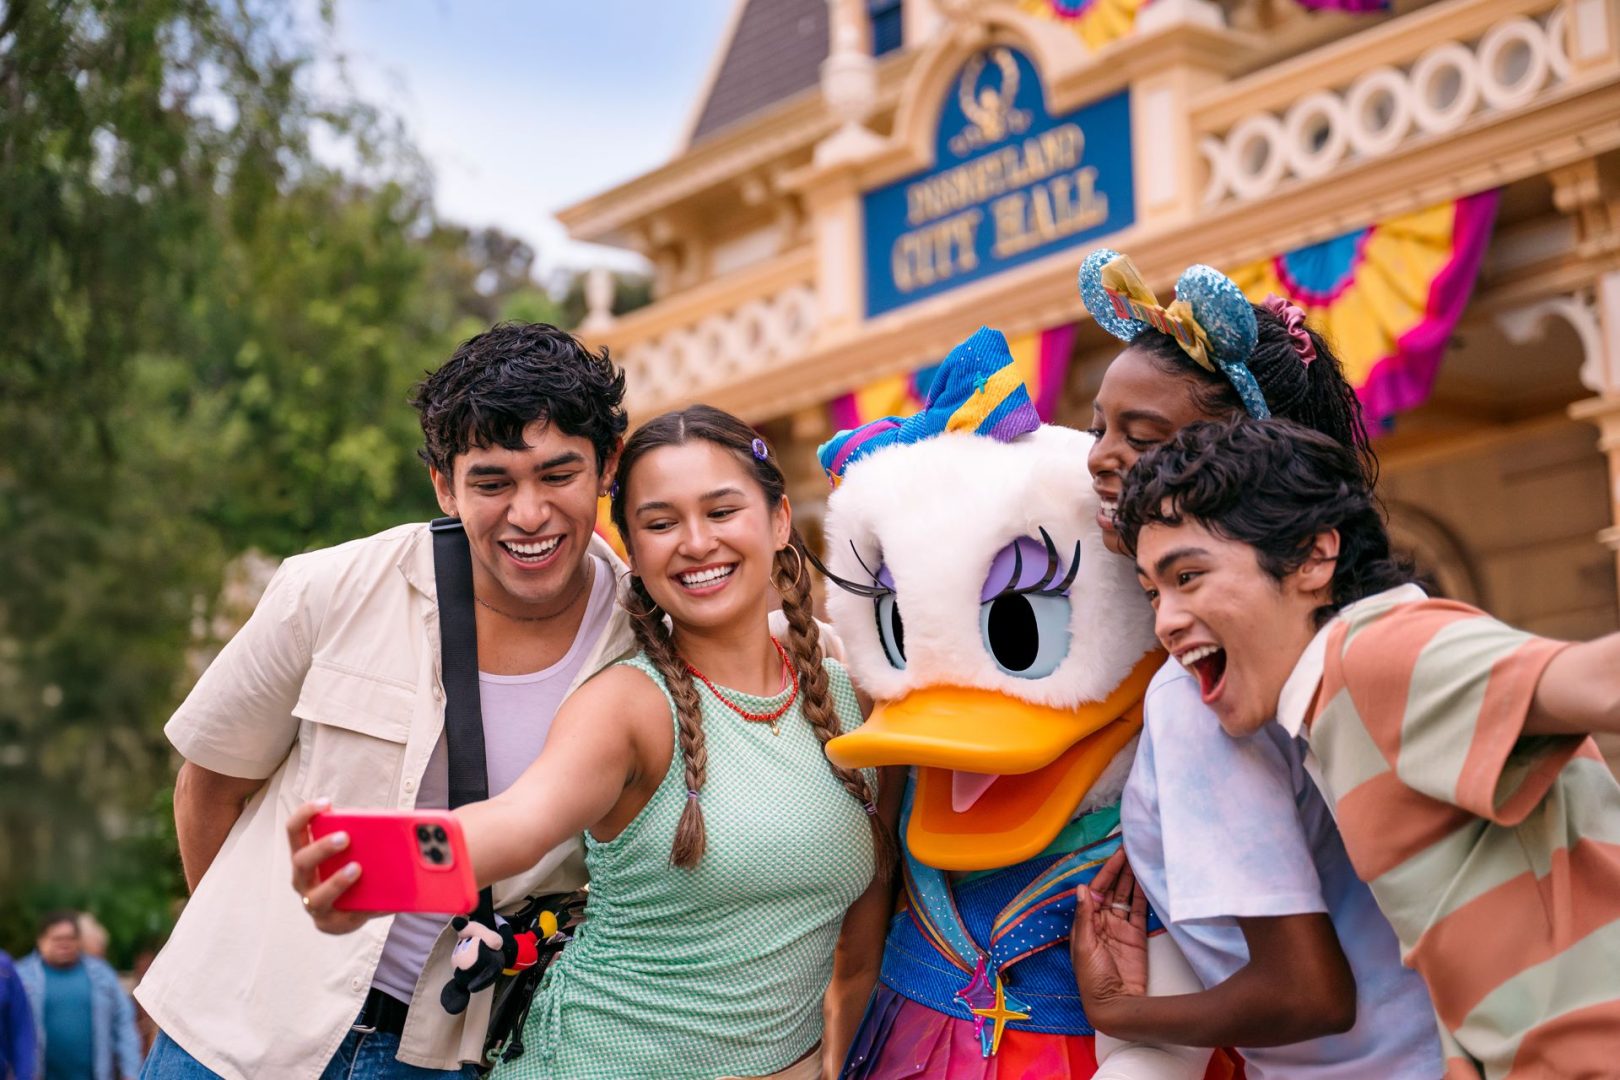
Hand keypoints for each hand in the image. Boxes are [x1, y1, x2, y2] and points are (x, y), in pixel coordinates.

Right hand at [286, 799, 372, 934]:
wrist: (356, 906)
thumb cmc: (353, 869)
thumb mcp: (354, 850)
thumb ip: (363, 836)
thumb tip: (398, 822)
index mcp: (304, 855)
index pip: (294, 830)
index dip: (305, 814)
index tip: (325, 803)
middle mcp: (302, 879)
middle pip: (302, 861)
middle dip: (322, 848)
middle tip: (345, 837)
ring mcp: (313, 904)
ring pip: (318, 895)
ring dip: (337, 882)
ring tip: (357, 869)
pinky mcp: (329, 924)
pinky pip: (342, 918)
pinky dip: (361, 909)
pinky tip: (378, 902)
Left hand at [1071, 849, 1149, 1020]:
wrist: (1114, 1003)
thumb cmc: (1092, 976)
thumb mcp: (1084, 945)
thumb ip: (1085, 916)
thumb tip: (1081, 887)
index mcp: (1087, 920)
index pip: (1097, 888)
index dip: (1107, 870)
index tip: (1117, 852)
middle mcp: (1103, 920)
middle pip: (1113, 888)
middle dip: (1121, 868)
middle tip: (1132, 847)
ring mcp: (1121, 927)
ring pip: (1127, 896)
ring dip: (1133, 878)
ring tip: (1141, 857)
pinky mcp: (1137, 937)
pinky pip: (1140, 911)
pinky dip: (1143, 895)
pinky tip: (1148, 880)